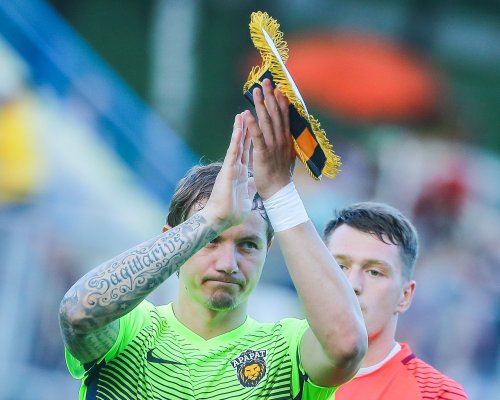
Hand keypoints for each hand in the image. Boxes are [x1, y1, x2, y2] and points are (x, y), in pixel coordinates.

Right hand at [203, 113, 254, 230]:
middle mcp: (235, 167)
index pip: (247, 151)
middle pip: (242, 144)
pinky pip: (233, 152)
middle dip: (246, 128)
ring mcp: (231, 167)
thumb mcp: (246, 196)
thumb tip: (254, 181)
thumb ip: (250, 186)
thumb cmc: (232, 212)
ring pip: (236, 144)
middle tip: (247, 112)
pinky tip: (239, 128)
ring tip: (242, 113)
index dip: (251, 139)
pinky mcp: (228, 170)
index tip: (255, 126)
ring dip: (240, 129)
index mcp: (241, 172)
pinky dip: (236, 140)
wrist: (221, 220)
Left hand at [243, 78, 295, 199]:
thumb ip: (285, 143)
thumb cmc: (281, 174)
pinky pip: (257, 136)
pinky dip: (252, 124)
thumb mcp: (287, 155)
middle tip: (265, 81)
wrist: (279, 191)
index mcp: (286, 139)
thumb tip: (286, 134)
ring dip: (261, 105)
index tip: (278, 88)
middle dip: (270, 96)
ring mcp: (273, 146)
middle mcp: (281, 139)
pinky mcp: (263, 153)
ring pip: (266, 121)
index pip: (284, 116)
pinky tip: (247, 113)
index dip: (280, 101)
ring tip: (255, 91)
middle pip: (275, 114)